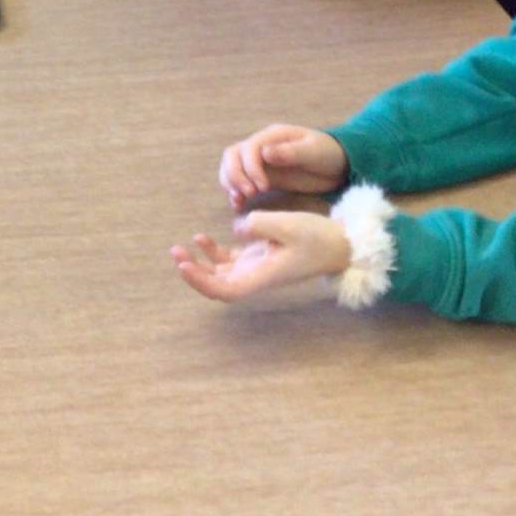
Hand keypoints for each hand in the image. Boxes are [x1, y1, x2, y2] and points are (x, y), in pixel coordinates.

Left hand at [171, 211, 349, 302]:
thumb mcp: (290, 225)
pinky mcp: (257, 257)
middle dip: (193, 273)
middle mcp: (255, 277)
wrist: (339, 244)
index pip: (225, 290)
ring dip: (198, 263)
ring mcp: (255, 268)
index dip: (202, 282)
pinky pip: (228, 261)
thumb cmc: (318, 237)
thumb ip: (259, 225)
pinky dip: (212, 252)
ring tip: (178, 248)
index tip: (185, 266)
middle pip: (217, 285)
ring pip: (219, 273)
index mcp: (263, 277)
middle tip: (175, 254)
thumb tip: (236, 228)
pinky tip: (200, 238)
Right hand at [220, 124, 347, 211]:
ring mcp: (259, 161)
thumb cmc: (328, 154)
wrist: (338, 165)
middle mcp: (261, 146)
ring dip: (230, 183)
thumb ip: (291, 152)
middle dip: (235, 176)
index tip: (262, 187)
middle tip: (250, 194)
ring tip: (240, 200)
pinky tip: (238, 204)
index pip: (248, 148)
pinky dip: (234, 192)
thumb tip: (265, 153)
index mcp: (273, 136)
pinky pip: (239, 181)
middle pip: (232, 156)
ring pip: (231, 167)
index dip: (250, 168)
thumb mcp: (314, 151)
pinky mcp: (261, 176)